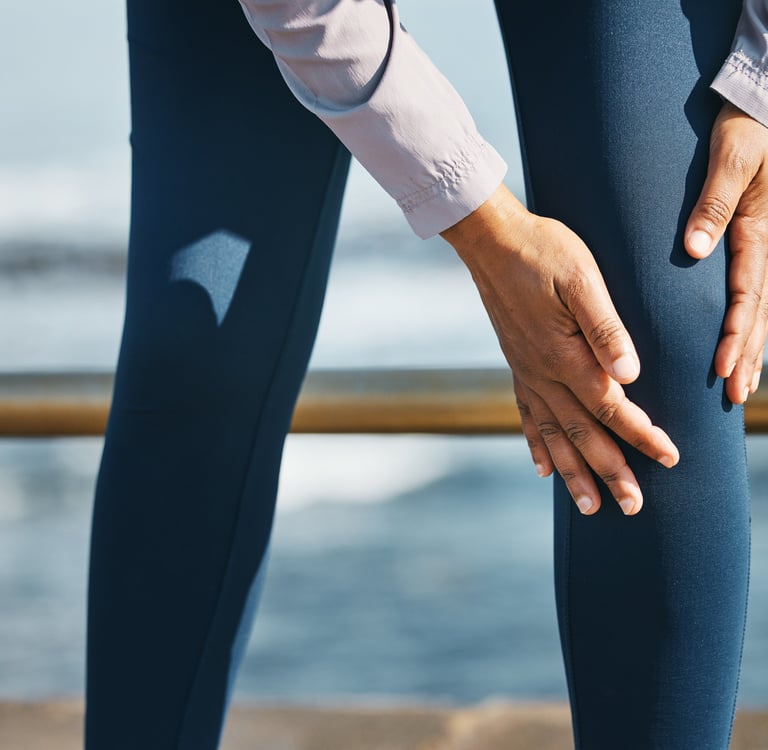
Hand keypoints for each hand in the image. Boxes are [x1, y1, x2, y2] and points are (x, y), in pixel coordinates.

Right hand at [441, 184, 678, 515]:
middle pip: (582, 433)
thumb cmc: (543, 251)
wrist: (491, 241)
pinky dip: (536, 445)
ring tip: (589, 507)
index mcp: (563, 355)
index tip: (670, 458)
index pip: (611, 406)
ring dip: (573, 473)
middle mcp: (542, 373)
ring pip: (552, 435)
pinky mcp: (516, 364)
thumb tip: (632, 373)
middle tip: (633, 506)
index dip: (642, 435)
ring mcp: (525, 372)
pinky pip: (525, 415)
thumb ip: (606, 328)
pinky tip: (542, 468)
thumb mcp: (582, 278)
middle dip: (610, 472)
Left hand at [686, 101, 767, 403]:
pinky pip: (757, 292)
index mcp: (758, 230)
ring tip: (740, 386)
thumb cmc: (742, 127)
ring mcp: (763, 246)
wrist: (757, 104)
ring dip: (751, 348)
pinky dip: (751, 324)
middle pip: (759, 312)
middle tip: (733, 395)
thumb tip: (696, 249)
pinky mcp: (755, 243)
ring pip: (762, 308)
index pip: (748, 293)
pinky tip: (741, 348)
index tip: (720, 364)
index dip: (735, 332)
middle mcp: (764, 245)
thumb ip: (714, 202)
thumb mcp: (732, 157)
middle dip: (746, 354)